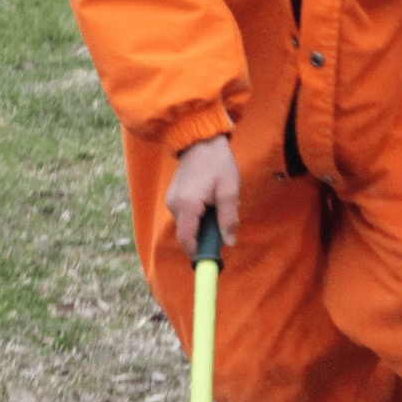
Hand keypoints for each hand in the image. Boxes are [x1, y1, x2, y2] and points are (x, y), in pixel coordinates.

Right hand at [165, 134, 239, 257]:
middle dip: (206, 235)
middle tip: (224, 225)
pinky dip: (199, 214)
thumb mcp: (229, 189)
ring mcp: (171, 200)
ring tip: (220, 205)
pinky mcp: (173, 196)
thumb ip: (229, 217)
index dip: (197, 253)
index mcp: (187, 205)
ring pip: (189, 223)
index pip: (188, 239)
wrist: (201, 140)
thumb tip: (229, 242)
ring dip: (204, 222)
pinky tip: (211, 200)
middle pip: (189, 233)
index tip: (210, 261)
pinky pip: (187, 214)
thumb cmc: (217, 162)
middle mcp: (174, 205)